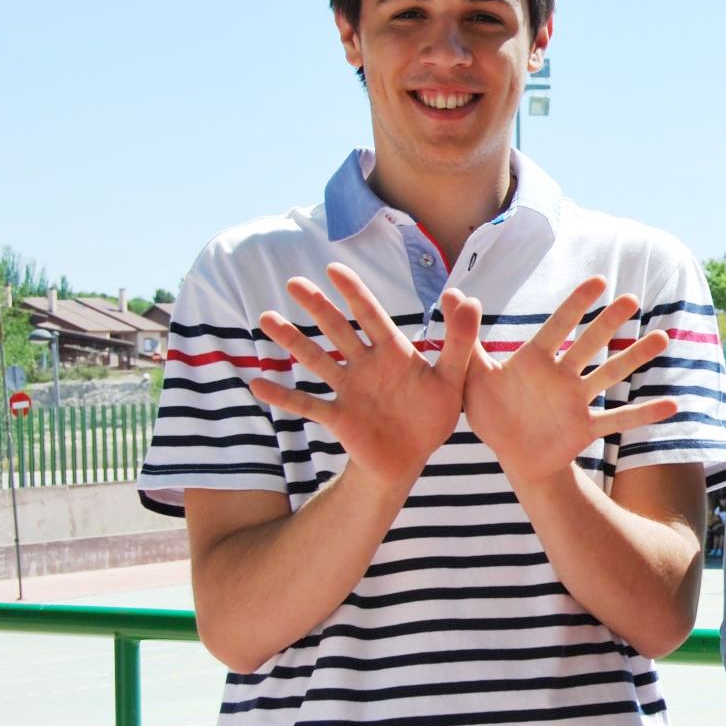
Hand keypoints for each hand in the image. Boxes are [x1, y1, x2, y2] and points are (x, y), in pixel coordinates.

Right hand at [249, 263, 477, 492]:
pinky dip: (282, 396)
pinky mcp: (338, 417)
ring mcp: (348, 390)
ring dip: (292, 340)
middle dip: (317, 306)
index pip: (371, 315)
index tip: (334, 267)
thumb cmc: (431, 416)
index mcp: (393, 353)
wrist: (410, 458)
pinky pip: (306, 405)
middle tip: (295, 282)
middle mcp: (365, 366)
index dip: (354, 292)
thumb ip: (460, 340)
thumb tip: (469, 297)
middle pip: (338, 330)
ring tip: (266, 318)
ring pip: (316, 359)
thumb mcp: (453, 378)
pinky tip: (256, 383)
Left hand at [463, 276, 677, 485]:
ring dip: (634, 358)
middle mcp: (561, 376)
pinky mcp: (585, 428)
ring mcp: (577, 402)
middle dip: (609, 323)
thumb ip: (465, 338)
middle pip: (589, 345)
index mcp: (534, 361)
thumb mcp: (473, 376)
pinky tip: (672, 406)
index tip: (598, 282)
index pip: (557, 327)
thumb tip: (453, 294)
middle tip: (631, 300)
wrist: (511, 455)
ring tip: (661, 339)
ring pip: (609, 376)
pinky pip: (617, 421)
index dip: (576, 306)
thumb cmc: (492, 412)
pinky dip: (644, 414)